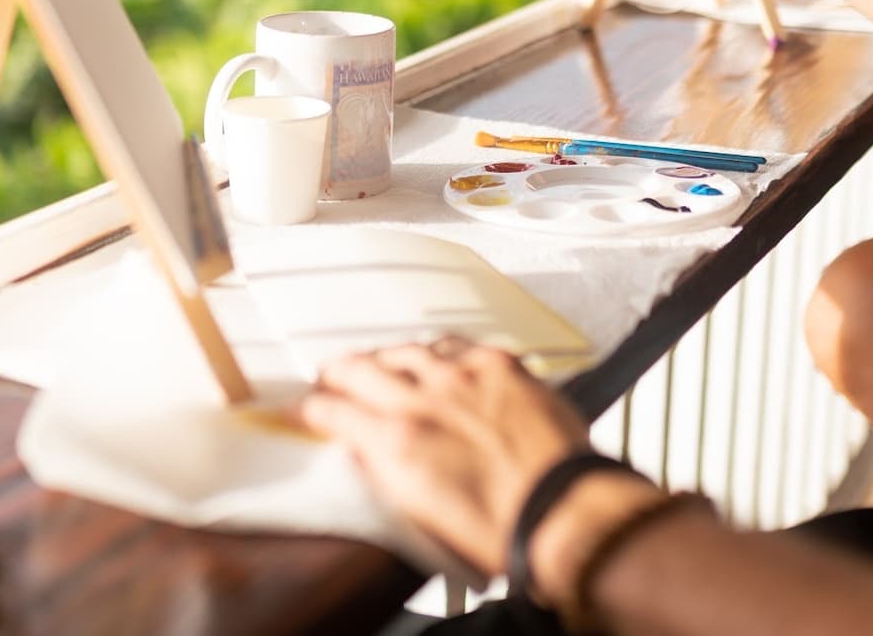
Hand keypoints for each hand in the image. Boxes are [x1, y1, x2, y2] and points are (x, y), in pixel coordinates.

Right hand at [299, 338, 636, 575]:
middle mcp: (422, 400)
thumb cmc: (501, 528)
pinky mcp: (500, 365)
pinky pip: (455, 342)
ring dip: (386, 357)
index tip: (309, 410)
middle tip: (332, 378)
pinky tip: (437, 354)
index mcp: (396, 441)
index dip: (312, 409)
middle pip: (359, 367)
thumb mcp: (418, 513)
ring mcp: (462, 376)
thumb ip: (383, 472)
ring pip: (405, 348)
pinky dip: (438, 350)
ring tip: (381, 363)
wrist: (563, 514)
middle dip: (337, 373)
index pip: (332, 411)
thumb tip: (363, 452)